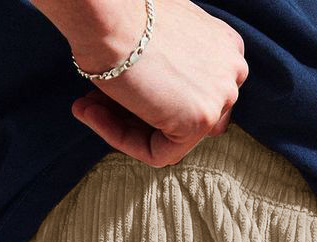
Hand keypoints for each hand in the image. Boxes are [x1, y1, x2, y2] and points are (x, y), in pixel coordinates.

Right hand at [67, 0, 248, 165]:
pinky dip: (121, 139)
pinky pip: (158, 152)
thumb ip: (165, 67)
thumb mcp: (155, 35)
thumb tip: (144, 95)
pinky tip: (90, 113)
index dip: (149, 99)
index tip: (114, 91)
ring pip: (171, 137)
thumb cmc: (121, 13)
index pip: (193, 95)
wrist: (108, 8)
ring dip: (122, 126)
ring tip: (85, 107)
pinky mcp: (201, 120)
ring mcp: (221, 98)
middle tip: (95, 103)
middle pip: (184, 118)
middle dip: (137, 115)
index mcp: (225, 49)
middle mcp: (232, 72)